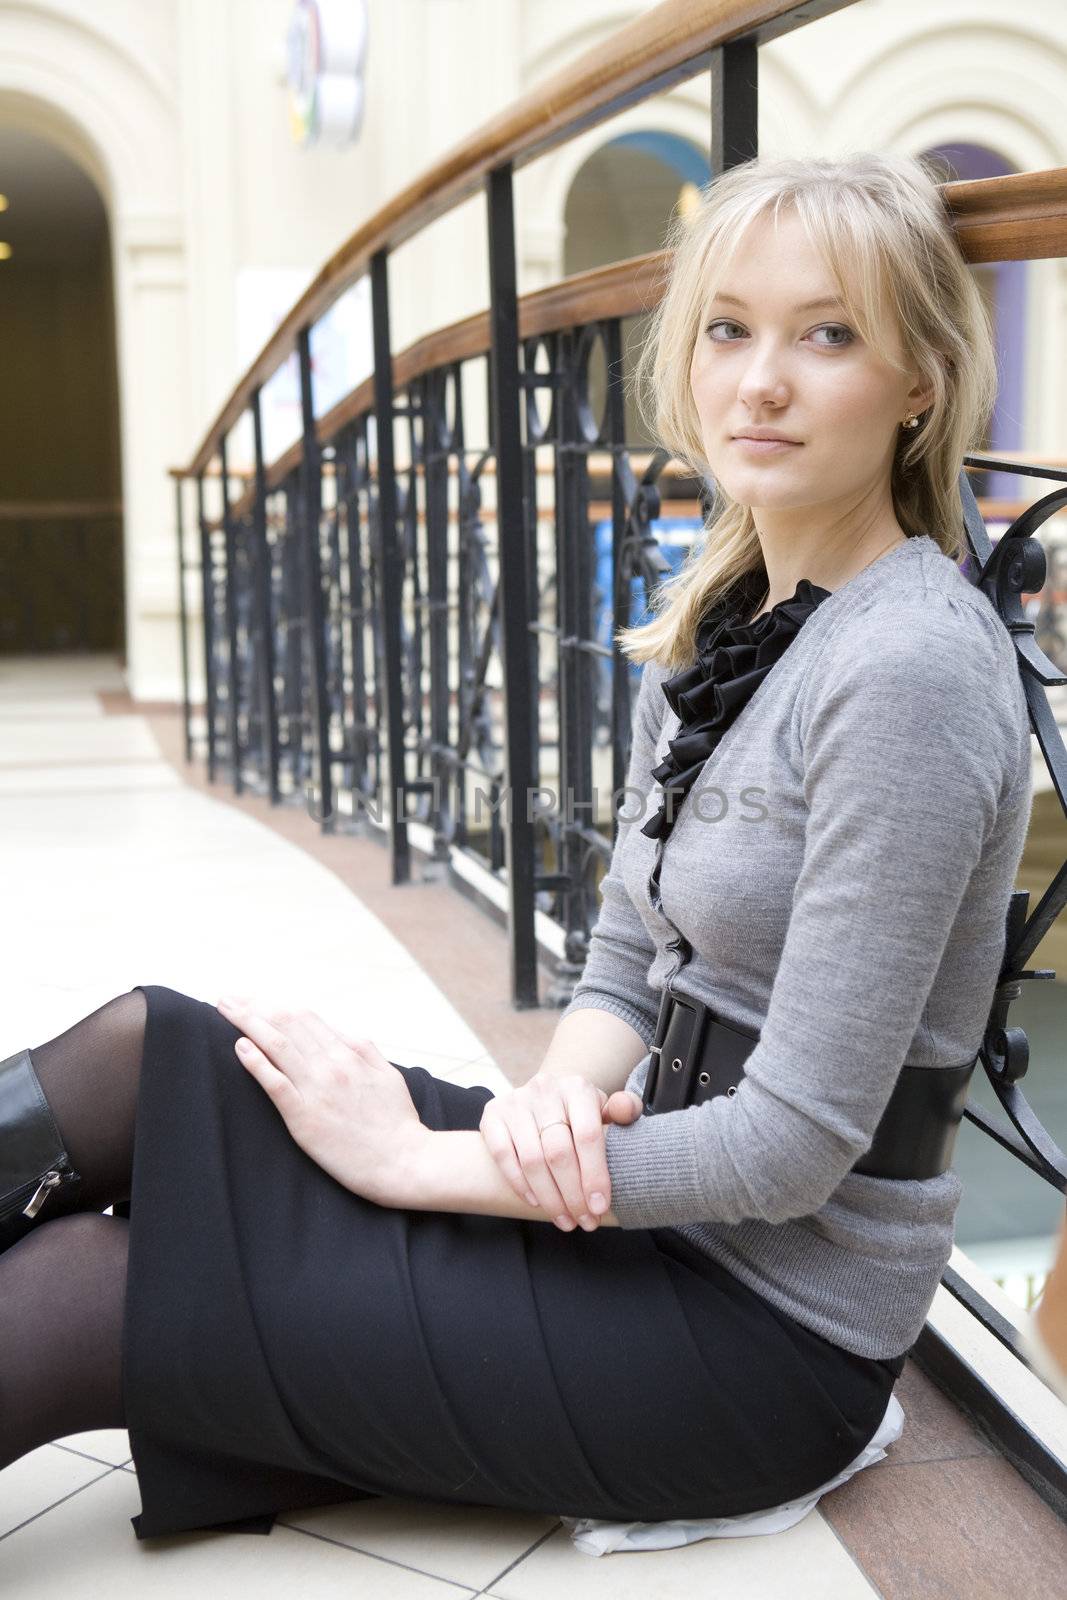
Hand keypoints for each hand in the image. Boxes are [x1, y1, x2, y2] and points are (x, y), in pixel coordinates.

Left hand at [215, 994, 430, 1207]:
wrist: (403, 1161)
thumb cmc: (397, 1122)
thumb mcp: (388, 1075)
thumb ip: (365, 1050)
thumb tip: (343, 1033)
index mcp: (350, 1054)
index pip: (305, 1019)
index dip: (275, 1006)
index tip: (253, 1001)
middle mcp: (331, 1065)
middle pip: (286, 1025)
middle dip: (253, 1008)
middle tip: (227, 999)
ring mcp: (317, 1090)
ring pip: (277, 1045)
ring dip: (248, 1023)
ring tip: (226, 1011)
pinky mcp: (305, 1117)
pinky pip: (275, 1083)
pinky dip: (256, 1061)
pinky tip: (240, 1046)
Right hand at [478, 1070, 641, 1231]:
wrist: (547, 1095)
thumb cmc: (581, 1112)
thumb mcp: (606, 1108)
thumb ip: (624, 1109)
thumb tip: (625, 1111)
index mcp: (577, 1088)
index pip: (587, 1136)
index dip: (594, 1175)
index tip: (599, 1207)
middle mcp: (544, 1089)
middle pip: (559, 1153)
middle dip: (573, 1194)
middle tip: (584, 1221)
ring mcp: (515, 1101)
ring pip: (532, 1160)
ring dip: (549, 1197)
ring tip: (564, 1220)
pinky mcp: (493, 1114)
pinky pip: (502, 1155)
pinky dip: (518, 1183)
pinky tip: (535, 1202)